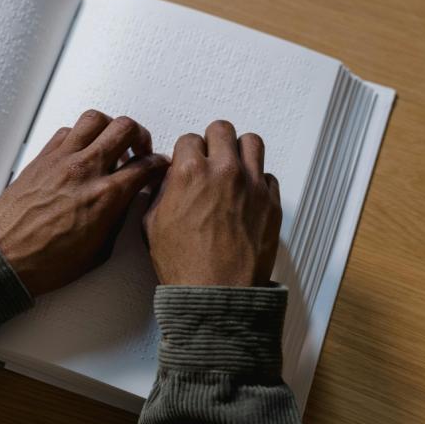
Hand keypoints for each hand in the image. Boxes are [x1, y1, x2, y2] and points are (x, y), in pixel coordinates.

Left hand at [0, 110, 169, 295]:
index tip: (159, 167)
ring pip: (95, 119)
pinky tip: (81, 152)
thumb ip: (117, 219)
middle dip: (140, 136)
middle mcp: (86, 171)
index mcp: (105, 197)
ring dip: (110, 128)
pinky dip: (80, 135)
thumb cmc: (46, 263)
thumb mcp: (99, 251)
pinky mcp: (41, 158)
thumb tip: (126, 202)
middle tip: (138, 150)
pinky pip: (67, 131)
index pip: (146, 165)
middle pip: (125, 128)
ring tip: (110, 143)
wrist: (5, 259)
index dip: (159, 164)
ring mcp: (61, 160)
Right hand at [143, 120, 281, 286]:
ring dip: (239, 151)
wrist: (217, 293)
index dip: (185, 152)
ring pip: (252, 142)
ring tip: (233, 166)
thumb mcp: (152, 224)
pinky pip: (268, 176)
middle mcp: (224, 172)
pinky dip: (258, 181)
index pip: (189, 139)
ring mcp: (252, 185)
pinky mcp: (272, 203)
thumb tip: (166, 182)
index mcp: (191, 173)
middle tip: (210, 157)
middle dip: (212, 141)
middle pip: (222, 130)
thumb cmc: (185, 265)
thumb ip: (160, 193)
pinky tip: (247, 196)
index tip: (187, 163)